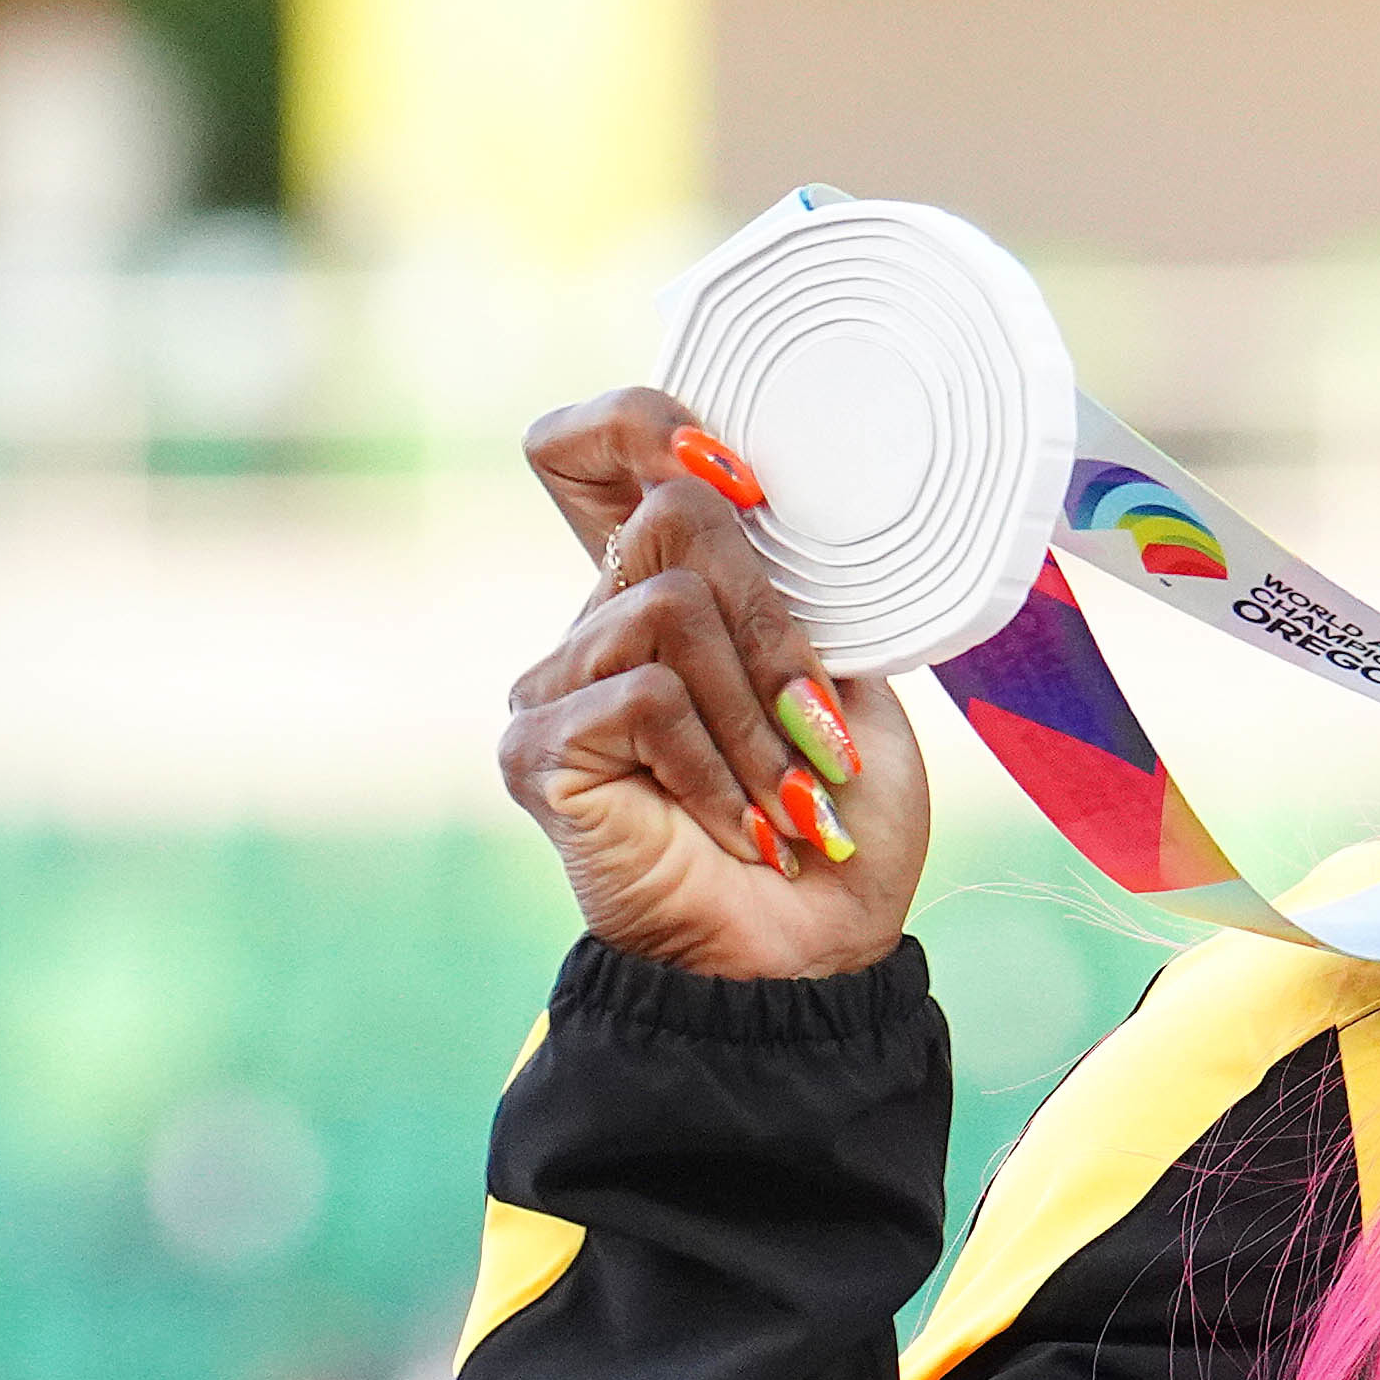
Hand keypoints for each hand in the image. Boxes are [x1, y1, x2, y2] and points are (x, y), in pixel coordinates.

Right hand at [503, 387, 927, 981]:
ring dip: (757, 714)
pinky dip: (719, 763)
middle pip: (673, 515)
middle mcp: (594, 625)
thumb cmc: (837, 825)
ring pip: (669, 609)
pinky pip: (644, 695)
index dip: (648, 426)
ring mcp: (552, 685)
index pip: (594, 445)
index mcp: (666, 594)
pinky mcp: (536, 747)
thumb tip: (741, 490)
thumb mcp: (843, 684)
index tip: (744, 484)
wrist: (812, 953)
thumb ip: (792, 591)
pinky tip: (743, 825)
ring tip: (786, 796)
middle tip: (815, 729)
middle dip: (775, 622)